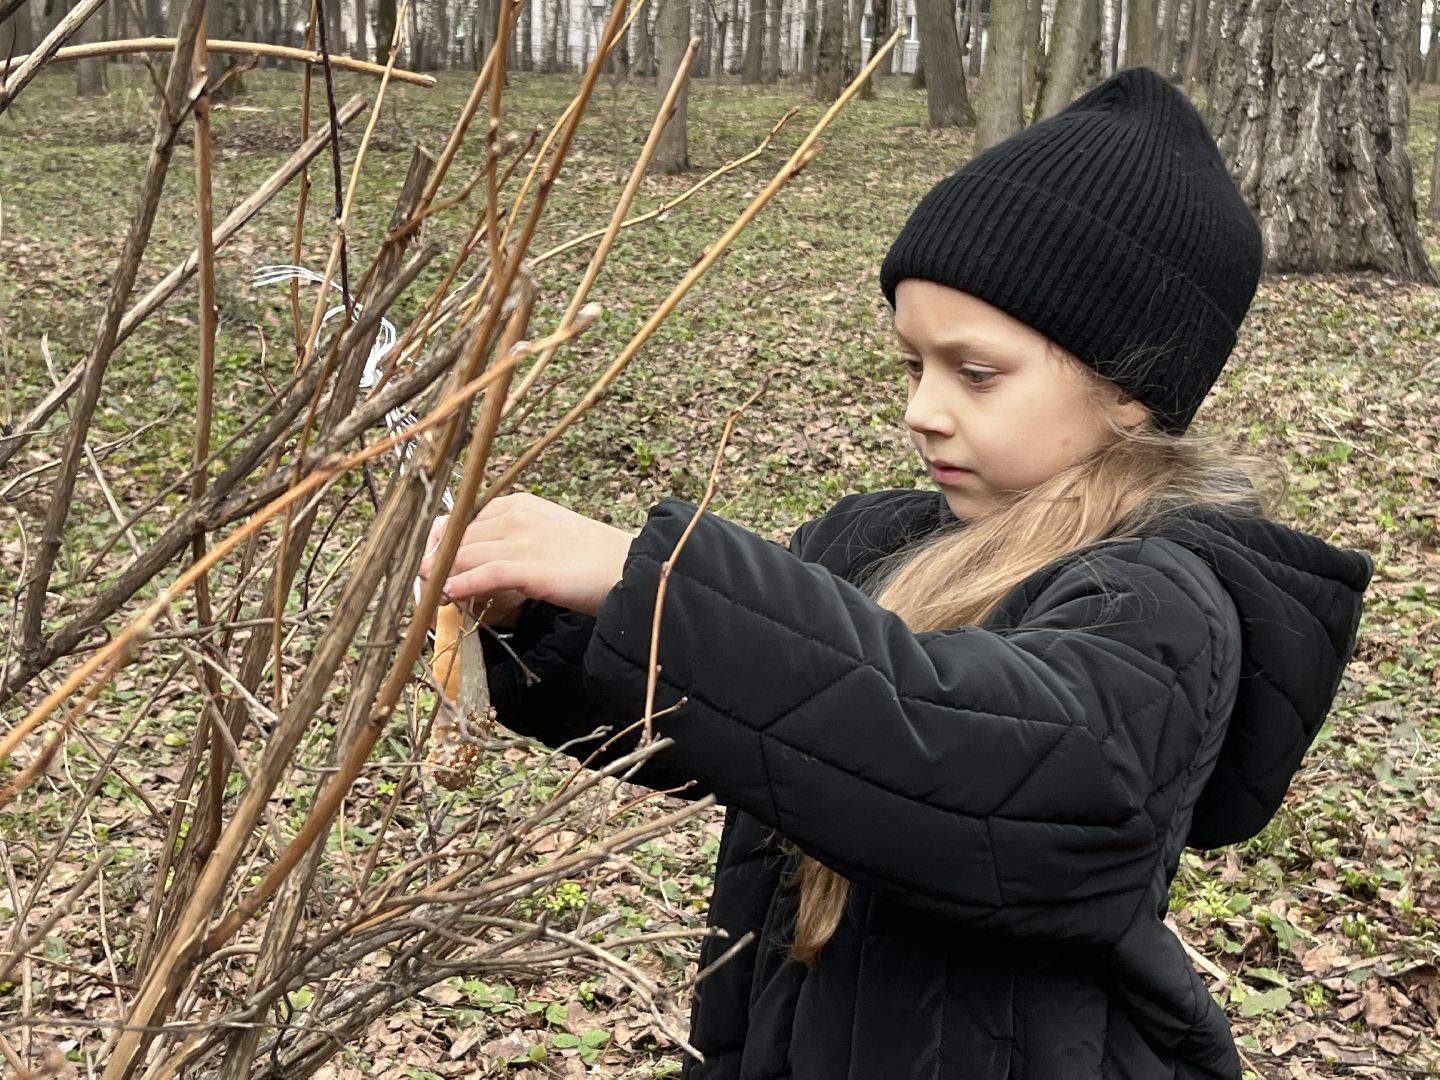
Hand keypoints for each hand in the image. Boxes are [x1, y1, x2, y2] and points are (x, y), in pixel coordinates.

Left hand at [418, 493, 635, 617]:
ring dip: (438, 577)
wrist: (628, 568)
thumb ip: (511, 544)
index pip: (460, 519)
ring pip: (463, 554)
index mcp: (517, 503)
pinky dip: (460, 584)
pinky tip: (447, 595)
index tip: (425, 564)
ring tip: (427, 596)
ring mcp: (522, 538)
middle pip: (455, 537)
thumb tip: (474, 566)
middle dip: (432, 563)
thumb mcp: (546, 538)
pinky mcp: (530, 566)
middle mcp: (514, 514)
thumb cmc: (590, 559)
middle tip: (420, 587)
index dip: (436, 543)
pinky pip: (483, 573)